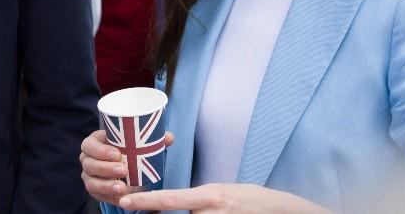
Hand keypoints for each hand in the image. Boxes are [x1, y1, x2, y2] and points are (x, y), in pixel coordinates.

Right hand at [80, 129, 175, 204]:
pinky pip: (97, 195)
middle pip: (89, 164)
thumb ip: (152, 140)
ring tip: (122, 187)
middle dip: (105, 168)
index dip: (100, 150)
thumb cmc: (128, 150)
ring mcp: (89, 176)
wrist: (126, 168)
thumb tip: (169, 137)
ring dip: (106, 185)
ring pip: (91, 182)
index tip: (117, 154)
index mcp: (94, 142)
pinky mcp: (95, 190)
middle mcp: (88, 159)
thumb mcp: (137, 143)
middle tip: (123, 170)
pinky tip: (120, 196)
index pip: (89, 144)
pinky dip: (109, 196)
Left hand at [119, 183, 330, 212]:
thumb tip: (172, 205)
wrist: (278, 209)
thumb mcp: (219, 193)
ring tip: (216, 211)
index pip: (169, 199)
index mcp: (209, 196)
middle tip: (175, 208)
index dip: (145, 200)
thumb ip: (196, 200)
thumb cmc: (247, 199)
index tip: (126, 200)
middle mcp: (211, 212)